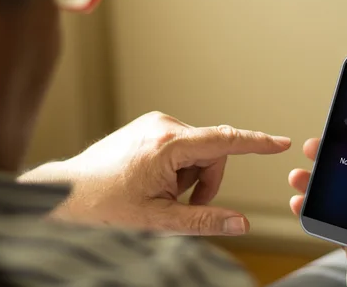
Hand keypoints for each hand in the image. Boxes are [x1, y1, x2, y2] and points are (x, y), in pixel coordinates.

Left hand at [21, 111, 290, 235]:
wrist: (67, 192)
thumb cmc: (104, 205)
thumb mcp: (158, 220)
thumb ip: (204, 220)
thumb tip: (240, 223)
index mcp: (167, 145)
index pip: (223, 140)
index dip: (256, 142)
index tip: (280, 142)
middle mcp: (162, 125)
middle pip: (211, 153)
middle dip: (206, 181)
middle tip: (182, 204)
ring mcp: (153, 124)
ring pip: (196, 151)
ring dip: (189, 176)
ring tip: (160, 193)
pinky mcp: (148, 127)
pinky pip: (180, 146)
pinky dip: (178, 167)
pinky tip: (154, 181)